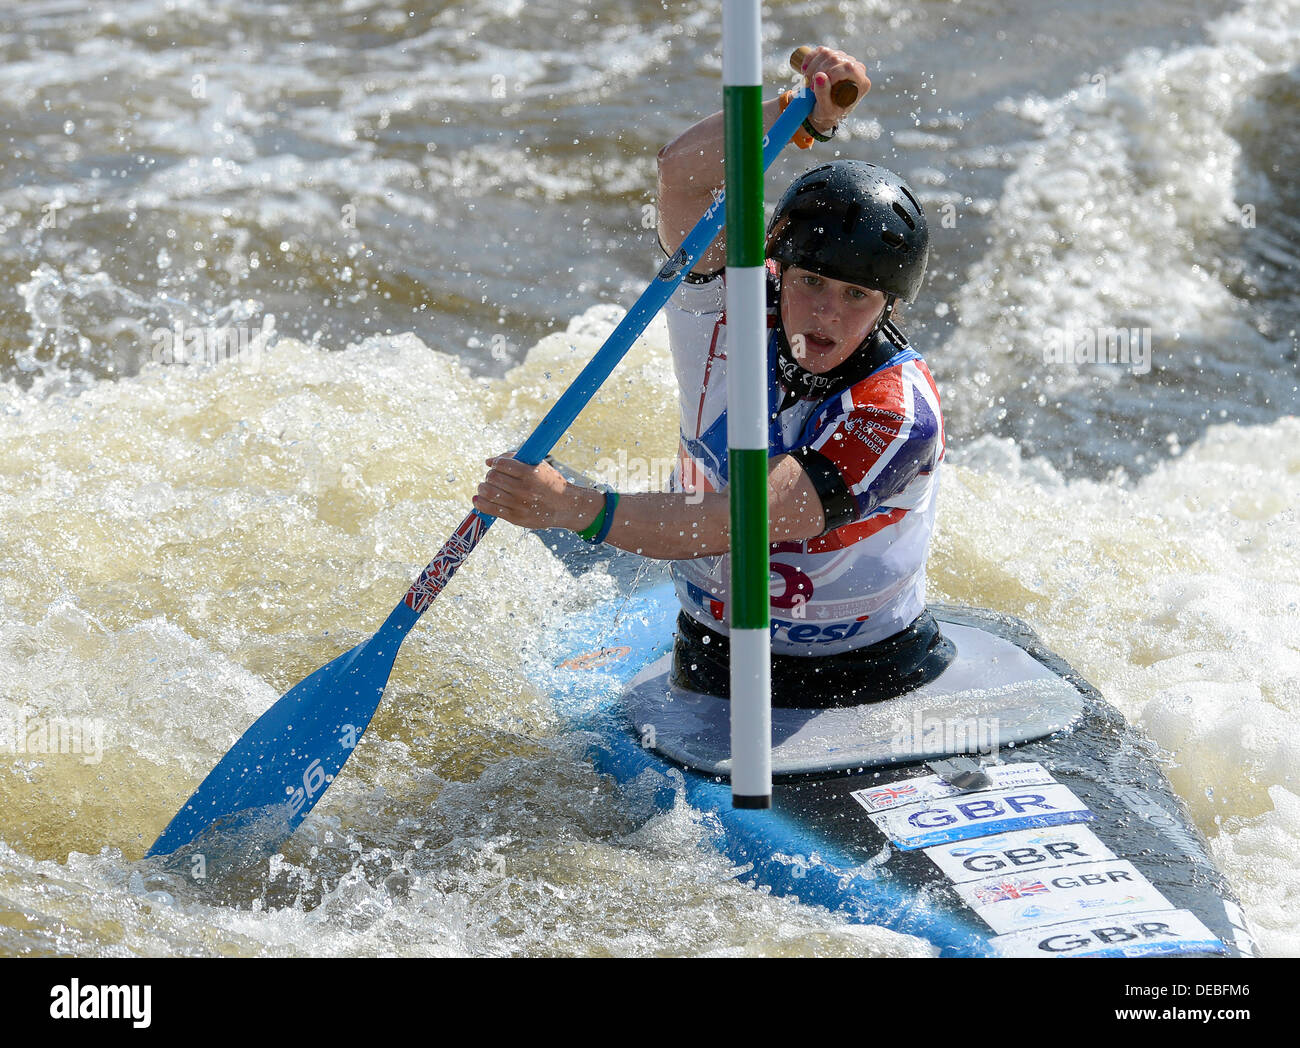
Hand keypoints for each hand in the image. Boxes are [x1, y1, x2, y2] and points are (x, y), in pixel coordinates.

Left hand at [473, 454, 599, 531]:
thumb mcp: (539, 466)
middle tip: (493, 477)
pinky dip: (480, 502)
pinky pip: (490, 509)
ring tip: (486, 487)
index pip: (502, 464)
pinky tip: (478, 498)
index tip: (496, 465)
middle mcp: (524, 489)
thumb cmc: (550, 483)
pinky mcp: (515, 517)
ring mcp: (519, 504)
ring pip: (489, 492)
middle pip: (493, 477)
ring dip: (483, 487)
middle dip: (490, 475)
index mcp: (531, 473)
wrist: (566, 507)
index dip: (496, 463)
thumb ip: (515, 459)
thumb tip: (489, 461)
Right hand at [798, 46, 869, 134]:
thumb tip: (819, 76)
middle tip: (809, 87)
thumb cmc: (828, 114)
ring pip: (827, 53)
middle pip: (836, 58)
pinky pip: (821, 51)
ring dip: (812, 67)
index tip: (816, 88)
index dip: (830, 73)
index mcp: (861, 83)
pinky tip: (805, 70)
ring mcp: (845, 61)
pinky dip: (810, 59)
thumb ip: (823, 95)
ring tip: (807, 82)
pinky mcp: (835, 57)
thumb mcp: (826, 110)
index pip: (848, 67)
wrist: (823, 111)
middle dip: (818, 71)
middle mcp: (856, 69)